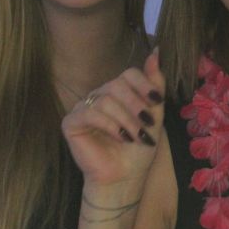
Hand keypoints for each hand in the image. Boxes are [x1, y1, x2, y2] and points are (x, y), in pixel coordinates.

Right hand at [62, 49, 164, 189]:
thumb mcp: (154, 113)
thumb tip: (156, 51)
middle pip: (117, 84)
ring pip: (106, 99)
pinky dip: (109, 124)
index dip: (144, 85)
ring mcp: (84, 107)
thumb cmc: (139, 148)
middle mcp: (99, 96)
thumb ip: (155, 84)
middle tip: (147, 124)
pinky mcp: (71, 123)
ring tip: (136, 137)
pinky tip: (120, 137)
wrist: (125, 177)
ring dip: (126, 120)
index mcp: (118, 92)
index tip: (158, 102)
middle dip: (136, 105)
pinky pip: (89, 113)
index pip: (129, 73)